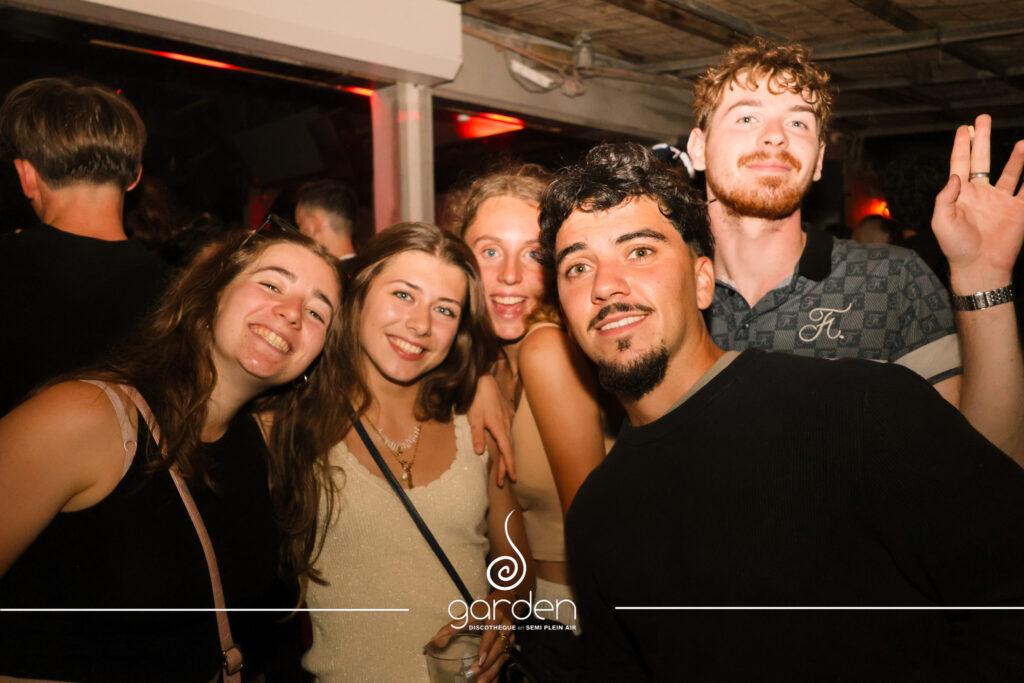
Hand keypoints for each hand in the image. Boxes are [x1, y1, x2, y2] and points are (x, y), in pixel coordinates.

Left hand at [426, 591, 514, 681]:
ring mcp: (510, 637)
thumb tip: (431, 644)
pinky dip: (496, 674)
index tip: (480, 659)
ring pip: (502, 656)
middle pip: (498, 647)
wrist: (505, 603)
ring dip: (491, 671)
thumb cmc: (483, 609)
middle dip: (487, 663)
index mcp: (494, 616)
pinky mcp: (510, 646)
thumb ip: (451, 628)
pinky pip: (504, 662)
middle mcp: (505, 627)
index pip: (491, 631)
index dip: (486, 645)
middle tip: (473, 673)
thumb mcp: (468, 614)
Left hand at [466, 374, 515, 483]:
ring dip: (506, 458)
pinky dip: (506, 447)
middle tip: (504, 481)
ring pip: (509, 443)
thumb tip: (480, 452)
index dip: (508, 466)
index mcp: (499, 428)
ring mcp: (508, 421)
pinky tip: (503, 450)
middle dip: (506, 467)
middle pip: (508, 450)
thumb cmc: (477, 399)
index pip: (506, 451)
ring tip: (503, 470)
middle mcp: (506, 426)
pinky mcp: (506, 417)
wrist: (483, 381)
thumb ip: (477, 435)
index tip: (511, 478)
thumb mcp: (473, 417)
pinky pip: (508, 436)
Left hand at [932, 114, 1023, 290]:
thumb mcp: (941, 221)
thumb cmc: (956, 247)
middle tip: (983, 118)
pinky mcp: (1018, 210)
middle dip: (982, 139)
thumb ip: (944, 197)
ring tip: (1023, 141)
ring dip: (1017, 156)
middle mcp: (981, 194)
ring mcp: (1001, 201)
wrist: (979, 267)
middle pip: (982, 160)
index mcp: (961, 195)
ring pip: (1012, 171)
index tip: (963, 128)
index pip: (960, 164)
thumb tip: (955, 175)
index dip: (961, 146)